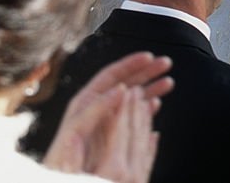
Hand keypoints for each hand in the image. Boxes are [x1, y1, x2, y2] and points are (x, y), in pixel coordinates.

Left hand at [43, 52, 172, 181]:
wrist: (62, 182)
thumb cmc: (61, 162)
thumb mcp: (76, 130)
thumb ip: (95, 109)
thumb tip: (118, 90)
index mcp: (85, 103)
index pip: (111, 75)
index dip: (130, 64)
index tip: (147, 59)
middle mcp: (96, 108)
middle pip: (125, 82)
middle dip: (146, 71)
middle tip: (164, 63)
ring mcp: (105, 121)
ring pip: (131, 98)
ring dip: (150, 88)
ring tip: (168, 82)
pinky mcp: (111, 134)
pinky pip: (132, 115)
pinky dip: (146, 107)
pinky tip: (156, 103)